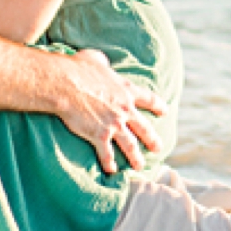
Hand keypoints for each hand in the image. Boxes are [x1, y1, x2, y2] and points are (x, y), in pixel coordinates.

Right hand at [56, 49, 163, 175]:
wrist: (66, 84)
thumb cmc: (78, 68)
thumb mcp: (95, 59)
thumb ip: (103, 61)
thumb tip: (101, 61)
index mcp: (126, 90)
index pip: (149, 99)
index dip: (158, 106)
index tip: (164, 112)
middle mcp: (124, 109)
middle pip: (144, 128)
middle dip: (152, 139)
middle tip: (158, 148)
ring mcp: (114, 124)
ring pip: (130, 145)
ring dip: (136, 158)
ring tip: (140, 166)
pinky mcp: (99, 135)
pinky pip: (107, 153)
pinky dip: (109, 163)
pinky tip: (112, 171)